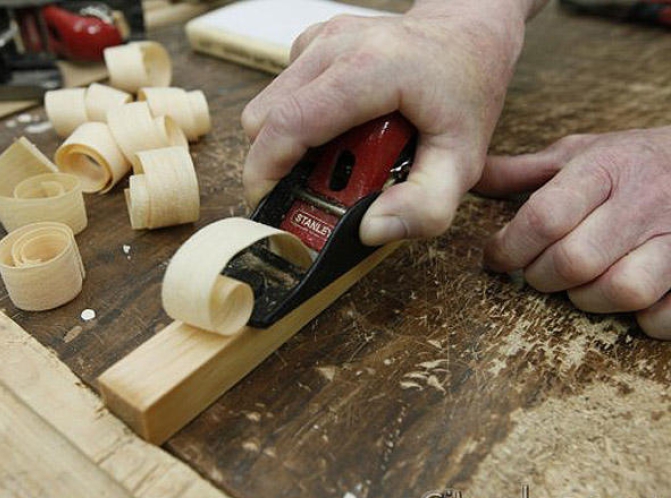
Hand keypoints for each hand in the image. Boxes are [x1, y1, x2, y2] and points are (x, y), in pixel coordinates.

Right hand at [240, 2, 530, 243]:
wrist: (468, 33)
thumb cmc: (465, 90)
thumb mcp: (463, 160)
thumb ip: (426, 206)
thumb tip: (370, 230)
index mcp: (369, 69)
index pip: (288, 123)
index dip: (265, 172)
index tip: (270, 205)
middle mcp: (335, 46)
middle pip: (263, 119)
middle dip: (276, 165)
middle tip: (315, 190)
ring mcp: (320, 40)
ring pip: (266, 108)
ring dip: (288, 145)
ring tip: (337, 159)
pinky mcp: (313, 43)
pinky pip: (280, 94)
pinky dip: (297, 124)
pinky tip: (337, 130)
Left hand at [478, 127, 670, 339]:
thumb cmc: (636, 161)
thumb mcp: (582, 153)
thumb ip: (525, 171)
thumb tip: (470, 179)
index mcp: (606, 169)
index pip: (545, 217)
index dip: (509, 247)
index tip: (495, 257)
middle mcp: (644, 201)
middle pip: (574, 261)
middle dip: (541, 276)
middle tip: (536, 272)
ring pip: (621, 290)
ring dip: (588, 299)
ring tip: (581, 285)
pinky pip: (664, 315)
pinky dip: (642, 319)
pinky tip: (630, 300)